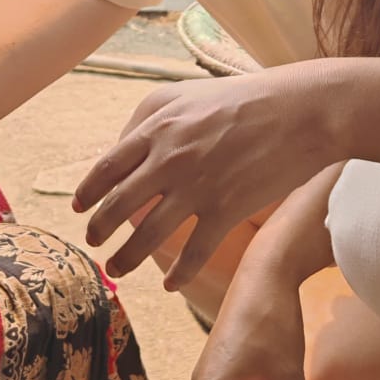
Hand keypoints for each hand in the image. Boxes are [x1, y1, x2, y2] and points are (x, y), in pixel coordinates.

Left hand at [73, 69, 325, 279]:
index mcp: (157, 128)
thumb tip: (123, 143)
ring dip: (126, 258)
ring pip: (148, 235)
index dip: (88, 192)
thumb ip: (150, 115)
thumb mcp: (187, 92)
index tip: (78, 208)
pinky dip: (178, 273)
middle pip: (119, 206)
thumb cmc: (246, 97)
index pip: (108, 168)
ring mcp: (197, 187)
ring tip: (116, 269)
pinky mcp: (226, 210)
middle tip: (92, 242)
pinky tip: (170, 286)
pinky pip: (193, 251)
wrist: (302, 111)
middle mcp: (169, 159)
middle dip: (99, 229)